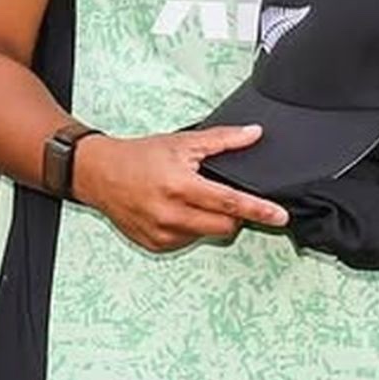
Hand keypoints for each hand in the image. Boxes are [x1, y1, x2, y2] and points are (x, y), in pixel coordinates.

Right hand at [70, 128, 287, 253]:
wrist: (99, 174)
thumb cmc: (139, 157)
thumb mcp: (183, 142)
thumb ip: (222, 140)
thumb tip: (254, 134)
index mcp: (180, 186)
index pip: (230, 202)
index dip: (258, 209)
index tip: (279, 216)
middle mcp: (171, 214)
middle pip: (224, 227)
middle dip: (232, 214)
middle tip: (220, 195)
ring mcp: (162, 234)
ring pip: (207, 235)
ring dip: (209, 221)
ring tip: (190, 199)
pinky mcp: (155, 245)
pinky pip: (188, 242)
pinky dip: (190, 228)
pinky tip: (176, 210)